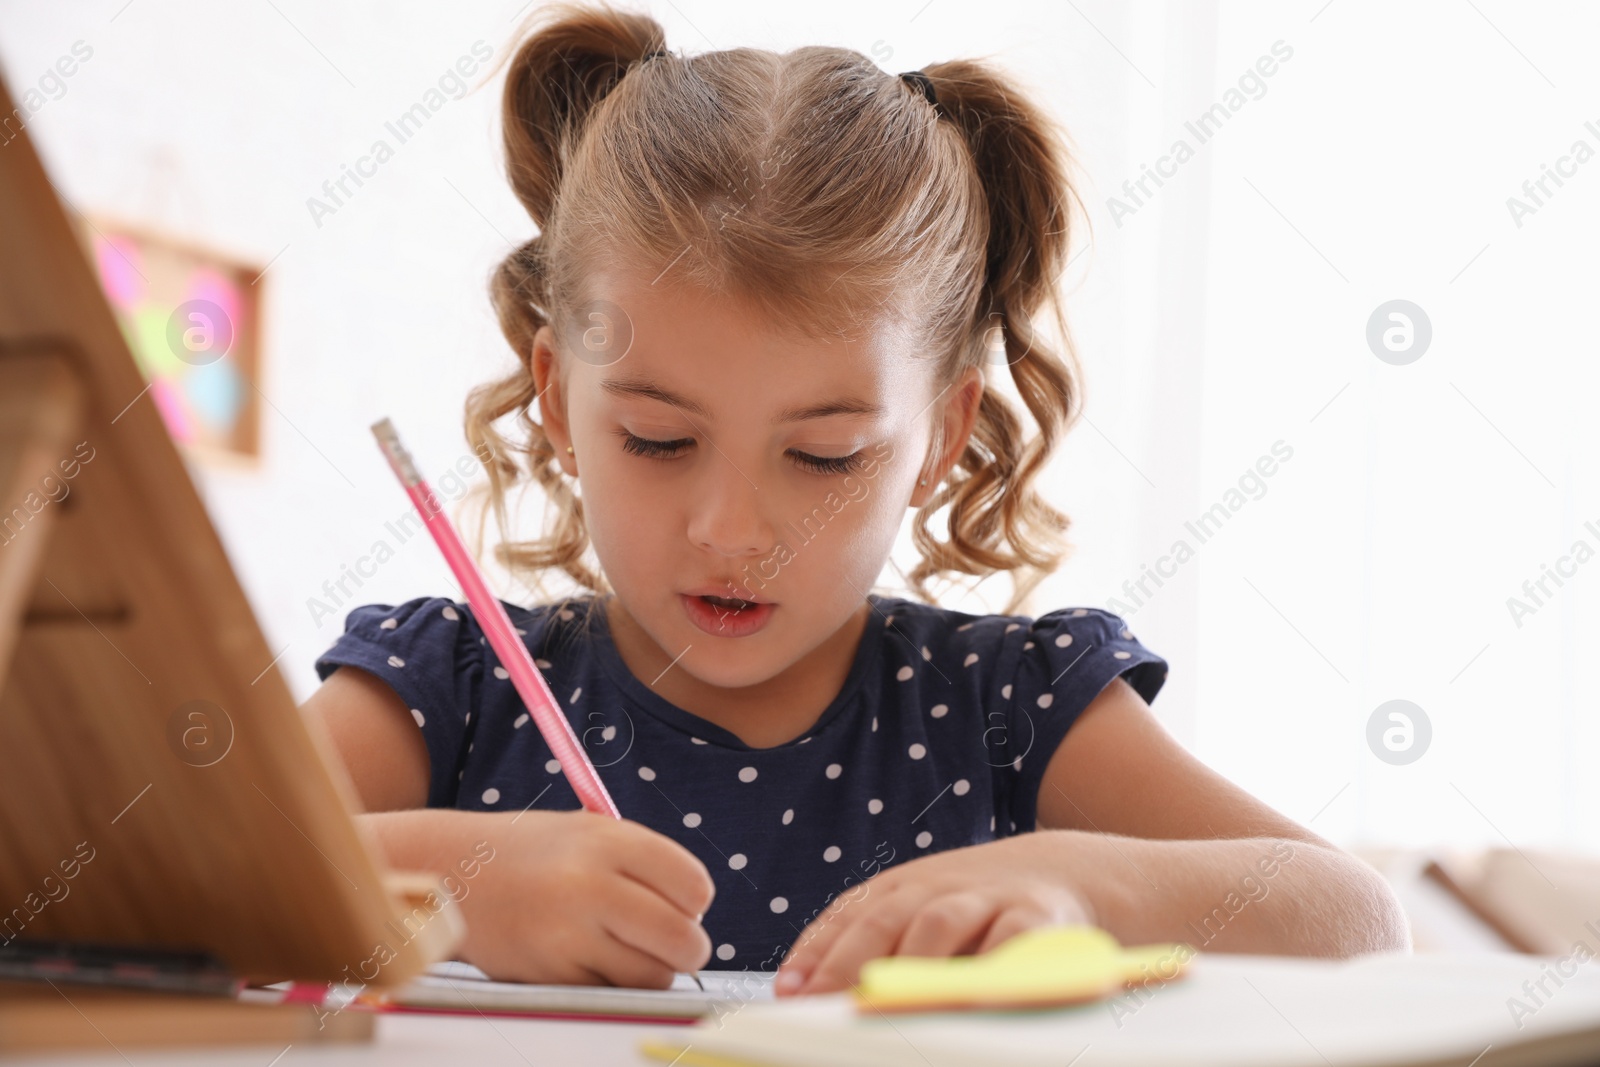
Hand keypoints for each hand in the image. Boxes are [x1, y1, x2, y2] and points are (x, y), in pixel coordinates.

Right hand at [375, 809, 715, 987]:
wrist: (454, 871)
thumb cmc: (535, 855)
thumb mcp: (590, 834)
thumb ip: (645, 866)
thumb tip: (695, 917)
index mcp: (610, 840)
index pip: (693, 885)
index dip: (695, 903)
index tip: (682, 906)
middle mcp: (591, 884)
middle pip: (682, 939)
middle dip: (687, 950)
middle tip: (674, 946)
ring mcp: (568, 933)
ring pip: (651, 976)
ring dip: (652, 972)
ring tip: (627, 951)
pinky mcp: (549, 972)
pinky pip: (610, 992)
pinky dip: (610, 984)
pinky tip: (587, 959)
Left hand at [774, 834, 1095, 995]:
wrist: (1065, 874)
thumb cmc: (977, 911)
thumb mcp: (922, 914)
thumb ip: (871, 947)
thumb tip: (802, 992)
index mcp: (903, 886)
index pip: (849, 916)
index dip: (816, 952)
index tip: (789, 993)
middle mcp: (939, 887)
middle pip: (886, 919)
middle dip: (848, 963)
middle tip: (822, 1004)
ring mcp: (988, 899)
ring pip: (939, 924)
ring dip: (908, 964)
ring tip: (882, 1002)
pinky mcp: (1037, 919)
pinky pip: (1009, 943)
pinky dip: (987, 967)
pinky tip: (968, 997)